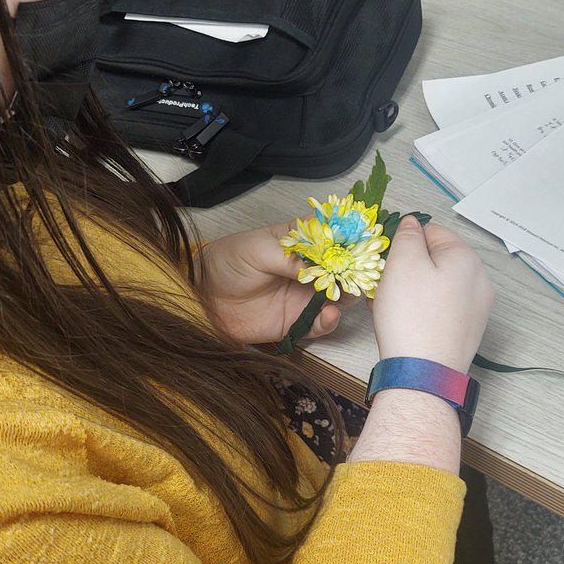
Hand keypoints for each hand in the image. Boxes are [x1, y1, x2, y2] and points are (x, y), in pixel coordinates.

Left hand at [195, 221, 347, 344]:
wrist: (202, 297)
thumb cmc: (227, 262)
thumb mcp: (257, 249)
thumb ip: (289, 257)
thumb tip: (319, 265)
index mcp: (299, 243)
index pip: (332, 239)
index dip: (348, 241)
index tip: (362, 245)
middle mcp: (307, 269)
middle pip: (342, 270)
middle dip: (354, 271)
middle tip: (358, 275)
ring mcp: (303, 296)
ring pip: (338, 297)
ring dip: (347, 295)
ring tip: (345, 295)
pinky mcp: (296, 322)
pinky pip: (320, 324)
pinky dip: (330, 321)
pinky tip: (329, 314)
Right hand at [370, 216, 493, 372]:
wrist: (422, 374)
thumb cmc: (411, 316)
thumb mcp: (403, 262)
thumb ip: (407, 235)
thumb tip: (412, 224)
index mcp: (467, 258)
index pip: (432, 231)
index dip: (406, 242)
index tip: (387, 262)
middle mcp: (479, 281)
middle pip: (437, 260)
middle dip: (410, 268)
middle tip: (386, 287)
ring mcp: (477, 309)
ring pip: (438, 286)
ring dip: (414, 290)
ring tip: (393, 308)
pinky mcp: (468, 332)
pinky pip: (443, 309)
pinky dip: (424, 311)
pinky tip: (407, 324)